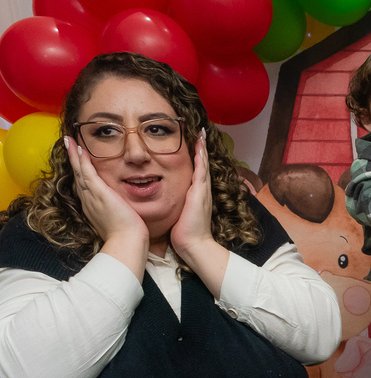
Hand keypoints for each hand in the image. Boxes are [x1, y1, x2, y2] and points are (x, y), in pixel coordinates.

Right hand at [64, 136, 147, 248]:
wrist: (127, 242)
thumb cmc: (127, 236)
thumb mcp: (119, 222)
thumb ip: (118, 214)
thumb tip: (124, 211)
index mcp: (93, 208)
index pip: (84, 187)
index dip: (79, 174)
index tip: (77, 164)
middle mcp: (89, 201)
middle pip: (78, 177)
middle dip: (73, 161)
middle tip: (68, 145)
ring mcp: (92, 197)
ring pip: (79, 171)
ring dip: (74, 155)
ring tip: (69, 141)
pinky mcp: (99, 193)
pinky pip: (87, 172)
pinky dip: (81, 160)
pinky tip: (79, 148)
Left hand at [170, 131, 215, 260]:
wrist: (194, 244)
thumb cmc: (183, 233)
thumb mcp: (177, 214)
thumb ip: (173, 206)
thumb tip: (161, 201)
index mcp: (194, 194)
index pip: (195, 172)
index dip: (195, 158)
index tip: (193, 145)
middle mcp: (200, 190)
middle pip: (202, 164)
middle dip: (201, 148)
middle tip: (201, 132)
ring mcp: (202, 190)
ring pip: (203, 164)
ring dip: (202, 148)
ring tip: (202, 134)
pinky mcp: (200, 192)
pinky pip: (201, 170)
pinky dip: (201, 157)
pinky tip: (199, 145)